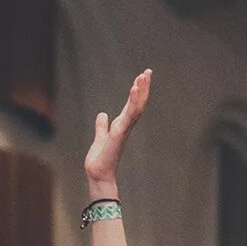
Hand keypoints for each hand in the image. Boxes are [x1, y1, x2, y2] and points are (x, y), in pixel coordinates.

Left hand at [83, 69, 151, 187]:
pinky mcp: (120, 132)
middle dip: (143, 87)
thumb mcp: (99, 138)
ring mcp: (124, 129)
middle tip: (148, 71)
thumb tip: (102, 114)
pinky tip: (134, 88)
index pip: (132, 105)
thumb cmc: (100, 160)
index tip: (141, 77)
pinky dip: (133, 100)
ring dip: (141, 91)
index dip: (137, 91)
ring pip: (136, 106)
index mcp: (121, 125)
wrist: (98, 174)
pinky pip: (129, 114)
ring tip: (143, 76)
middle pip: (138, 103)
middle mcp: (125, 126)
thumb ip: (101, 126)